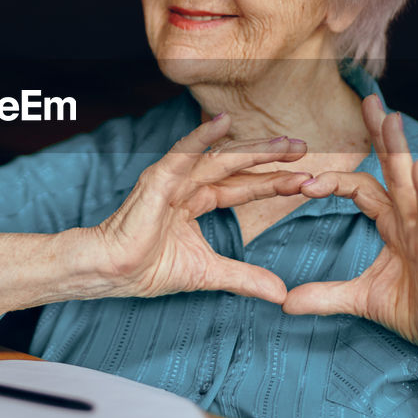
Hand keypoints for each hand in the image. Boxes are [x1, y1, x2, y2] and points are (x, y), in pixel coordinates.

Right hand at [92, 113, 311, 303]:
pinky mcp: (158, 180)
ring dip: (252, 150)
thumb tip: (281, 294)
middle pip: (237, 168)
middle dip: (271, 158)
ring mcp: (173, 179)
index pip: (242, 188)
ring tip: (284, 143)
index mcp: (197, 201)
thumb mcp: (208, 273)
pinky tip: (223, 123)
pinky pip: (182, 154)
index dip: (273, 183)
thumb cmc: (148, 269)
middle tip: (304, 149)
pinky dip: (202, 138)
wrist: (112, 273)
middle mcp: (187, 185)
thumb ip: (244, 278)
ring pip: (220, 159)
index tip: (305, 179)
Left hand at [282, 95, 417, 356]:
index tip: (302, 183)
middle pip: (392, 168)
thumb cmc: (416, 311)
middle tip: (368, 100)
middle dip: (380, 135)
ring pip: (410, 181)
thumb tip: (284, 302)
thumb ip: (324, 295)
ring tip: (390, 118)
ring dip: (400, 150)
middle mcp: (410, 219)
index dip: (333, 182)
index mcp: (393, 224)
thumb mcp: (360, 300)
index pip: (362, 188)